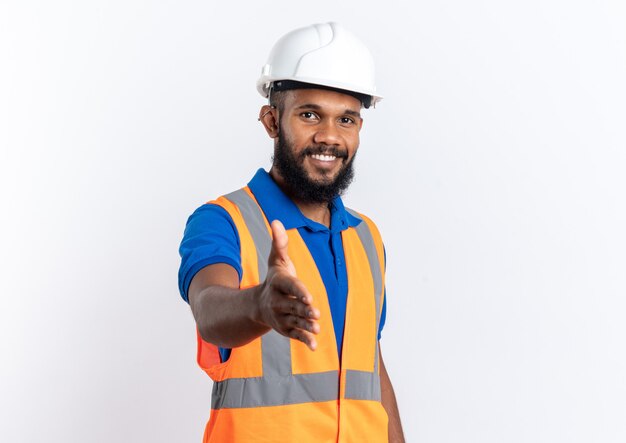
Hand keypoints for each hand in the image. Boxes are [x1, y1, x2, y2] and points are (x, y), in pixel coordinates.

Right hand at [255, 220, 319, 349]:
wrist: (260, 304)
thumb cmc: (275, 278)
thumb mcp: (277, 259)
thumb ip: (280, 242)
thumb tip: (276, 221)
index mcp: (279, 283)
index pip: (290, 286)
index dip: (299, 292)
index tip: (309, 297)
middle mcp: (278, 301)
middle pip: (293, 306)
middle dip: (304, 311)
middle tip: (316, 314)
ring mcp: (281, 316)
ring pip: (295, 321)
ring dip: (306, 326)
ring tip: (317, 329)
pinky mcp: (286, 328)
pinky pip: (295, 335)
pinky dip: (304, 340)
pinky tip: (314, 345)